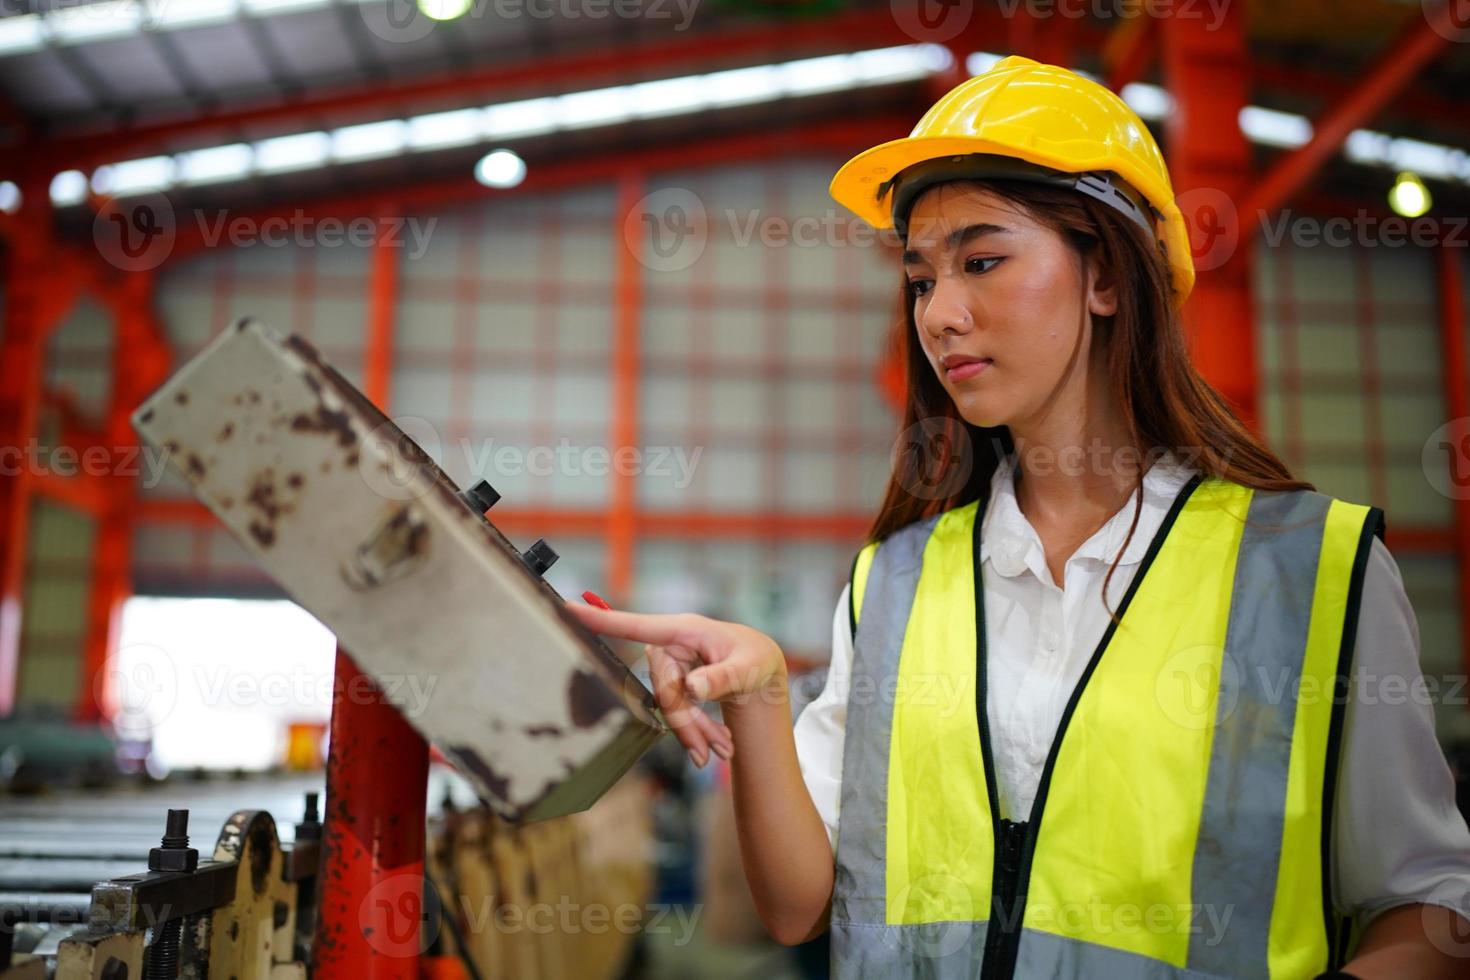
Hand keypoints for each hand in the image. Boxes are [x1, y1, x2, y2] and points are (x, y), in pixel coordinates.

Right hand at [564, 602, 786, 766]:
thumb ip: (721, 678)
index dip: (599, 621)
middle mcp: (671, 647)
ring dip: (695, 733)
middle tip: (714, 755)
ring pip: (668, 707)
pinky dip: (697, 732)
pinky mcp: (673, 684)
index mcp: (683, 630)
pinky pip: (675, 712)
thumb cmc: (756, 659)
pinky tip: (718, 746)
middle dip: (686, 723)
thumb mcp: (748, 668)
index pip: (634, 626)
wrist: (761, 670)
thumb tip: (692, 689)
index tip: (565, 609)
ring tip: (725, 751)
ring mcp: (670, 667)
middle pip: (661, 689)